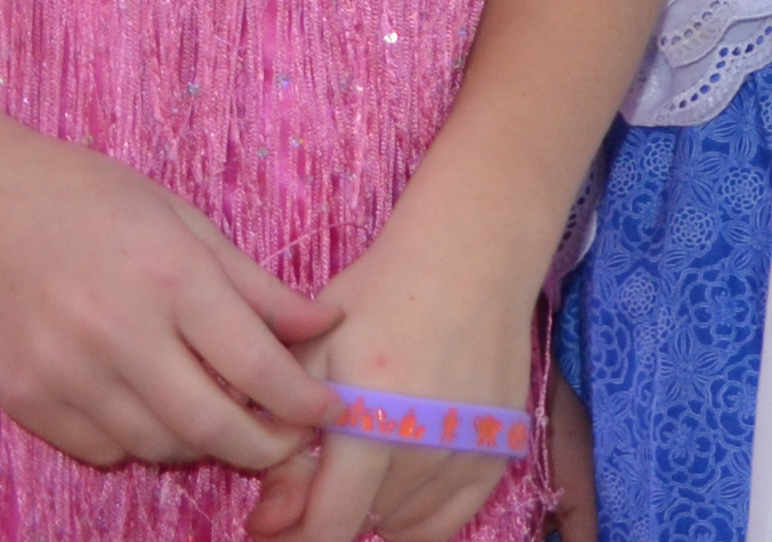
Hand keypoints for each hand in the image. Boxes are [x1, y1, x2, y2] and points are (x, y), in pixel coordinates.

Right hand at [0, 126, 339, 471]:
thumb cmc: (88, 200)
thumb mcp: (185, 221)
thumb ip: (256, 284)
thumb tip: (324, 323)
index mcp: (172, 279)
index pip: (258, 366)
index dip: (304, 402)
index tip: (330, 411)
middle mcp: (120, 333)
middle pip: (211, 426)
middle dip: (265, 447)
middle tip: (287, 441)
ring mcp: (66, 373)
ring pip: (157, 445)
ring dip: (201, 445)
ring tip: (221, 417)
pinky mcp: (26, 399)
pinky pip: (101, 449)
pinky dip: (138, 443)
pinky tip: (152, 411)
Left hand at [245, 219, 535, 541]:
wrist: (469, 257)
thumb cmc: (380, 299)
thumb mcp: (312, 357)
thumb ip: (283, 447)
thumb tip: (268, 525)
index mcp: (375, 419)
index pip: (329, 524)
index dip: (291, 537)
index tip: (269, 522)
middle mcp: (431, 444)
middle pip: (362, 521)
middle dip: (327, 505)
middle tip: (318, 461)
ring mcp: (474, 448)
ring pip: (402, 522)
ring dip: (372, 505)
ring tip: (361, 456)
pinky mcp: (503, 446)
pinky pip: (451, 519)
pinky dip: (415, 516)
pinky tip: (396, 484)